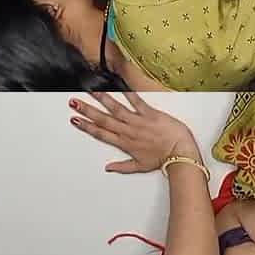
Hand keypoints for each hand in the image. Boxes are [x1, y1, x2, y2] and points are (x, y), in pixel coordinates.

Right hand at [69, 92, 201, 173]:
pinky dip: (128, 94)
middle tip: (74, 103)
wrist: (180, 154)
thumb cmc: (163, 159)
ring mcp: (139, 122)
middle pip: (103, 119)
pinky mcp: (150, 114)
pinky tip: (117, 86)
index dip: (86, 126)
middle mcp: (129, 131)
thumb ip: (123, 167)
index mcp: (125, 143)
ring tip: (91, 92)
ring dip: (102, 100)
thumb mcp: (141, 167)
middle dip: (87, 111)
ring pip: (116, 109)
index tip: (75, 120)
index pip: (101, 134)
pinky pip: (137, 102)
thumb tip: (109, 168)